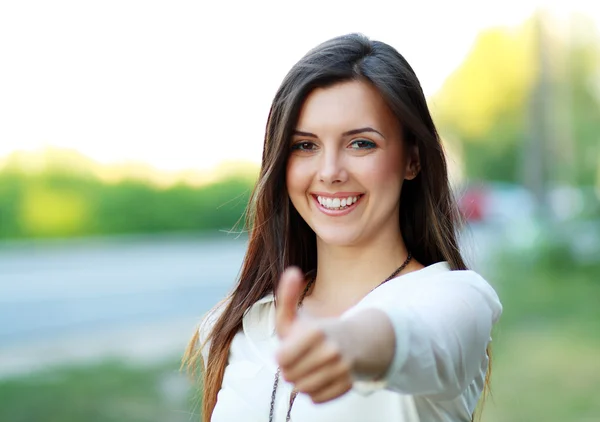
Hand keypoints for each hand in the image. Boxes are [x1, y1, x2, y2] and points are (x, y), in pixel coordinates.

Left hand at [275, 267, 353, 403]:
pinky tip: (320, 378)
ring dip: (301, 382)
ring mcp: (342, 370)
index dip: (282, 355)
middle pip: (290, 376)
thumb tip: (292, 271)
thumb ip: (287, 296)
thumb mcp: (298, 315)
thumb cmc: (317, 331)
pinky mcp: (347, 385)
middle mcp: (332, 351)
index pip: (281, 359)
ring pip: (303, 390)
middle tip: (300, 359)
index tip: (290, 348)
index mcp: (317, 332)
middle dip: (291, 369)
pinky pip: (317, 399)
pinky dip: (315, 392)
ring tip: (309, 368)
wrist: (356, 342)